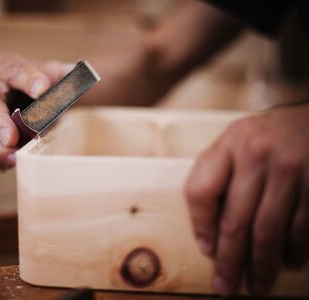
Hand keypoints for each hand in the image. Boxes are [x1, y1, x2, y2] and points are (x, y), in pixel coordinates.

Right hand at [0, 54, 71, 168]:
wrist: (38, 104)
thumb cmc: (45, 89)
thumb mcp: (57, 77)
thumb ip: (66, 76)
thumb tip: (74, 80)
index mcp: (2, 66)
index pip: (12, 70)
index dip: (27, 80)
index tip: (43, 91)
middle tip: (11, 138)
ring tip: (15, 159)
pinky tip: (8, 165)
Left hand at [185, 102, 308, 295]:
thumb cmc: (264, 138)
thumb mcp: (234, 143)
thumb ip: (217, 176)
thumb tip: (208, 234)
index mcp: (228, 144)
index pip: (200, 190)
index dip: (199, 225)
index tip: (206, 250)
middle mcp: (257, 155)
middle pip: (235, 219)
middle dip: (230, 260)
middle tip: (226, 287)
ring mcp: (290, 169)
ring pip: (269, 230)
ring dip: (262, 264)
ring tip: (257, 286)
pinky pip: (301, 227)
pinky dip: (294, 251)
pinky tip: (287, 263)